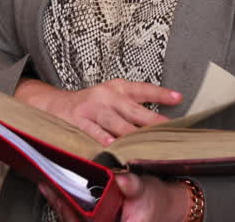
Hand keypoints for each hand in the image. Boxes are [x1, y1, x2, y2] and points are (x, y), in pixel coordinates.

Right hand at [15, 78, 181, 144]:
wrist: (55, 105)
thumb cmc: (91, 104)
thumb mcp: (112, 97)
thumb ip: (133, 105)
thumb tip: (162, 120)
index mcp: (117, 88)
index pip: (142, 89)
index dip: (160, 93)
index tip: (178, 98)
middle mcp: (106, 95)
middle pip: (132, 109)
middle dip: (151, 120)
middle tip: (167, 129)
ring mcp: (91, 108)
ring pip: (115, 122)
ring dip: (130, 133)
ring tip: (144, 142)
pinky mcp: (78, 122)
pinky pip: (93, 132)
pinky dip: (103, 139)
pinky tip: (113, 146)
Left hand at [36, 174, 189, 221]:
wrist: (163, 205)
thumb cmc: (156, 201)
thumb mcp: (146, 190)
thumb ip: (133, 186)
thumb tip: (122, 180)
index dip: (72, 213)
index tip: (61, 197)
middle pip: (76, 221)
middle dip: (60, 204)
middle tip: (48, 185)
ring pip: (74, 218)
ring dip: (60, 202)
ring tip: (47, 183)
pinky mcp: (95, 220)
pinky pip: (76, 214)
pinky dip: (66, 201)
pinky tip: (56, 188)